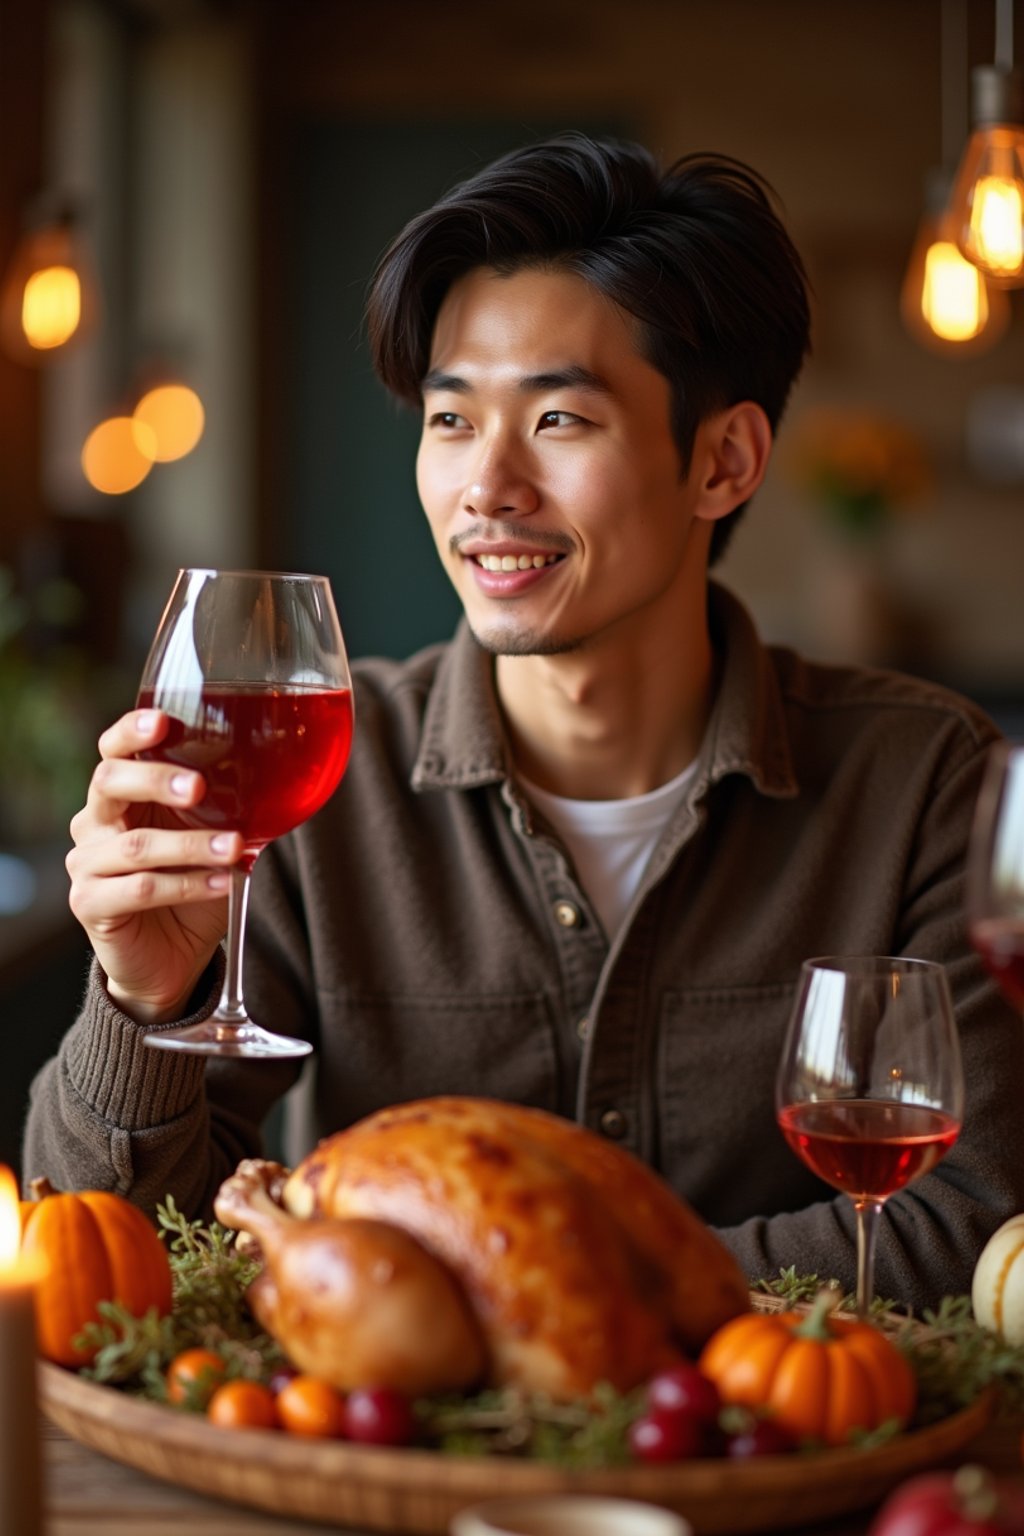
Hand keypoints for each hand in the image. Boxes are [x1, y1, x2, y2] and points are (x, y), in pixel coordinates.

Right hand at [67, 709, 242, 1023]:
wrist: (170, 956)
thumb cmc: (190, 885)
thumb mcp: (212, 837)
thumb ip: (229, 807)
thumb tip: (281, 776)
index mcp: (121, 794)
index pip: (113, 750)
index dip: (131, 731)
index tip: (164, 722)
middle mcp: (94, 822)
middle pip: (110, 782)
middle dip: (157, 779)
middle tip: (199, 787)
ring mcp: (87, 864)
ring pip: (136, 845)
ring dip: (191, 845)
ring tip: (234, 847)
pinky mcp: (90, 904)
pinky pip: (140, 889)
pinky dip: (187, 884)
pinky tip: (222, 882)